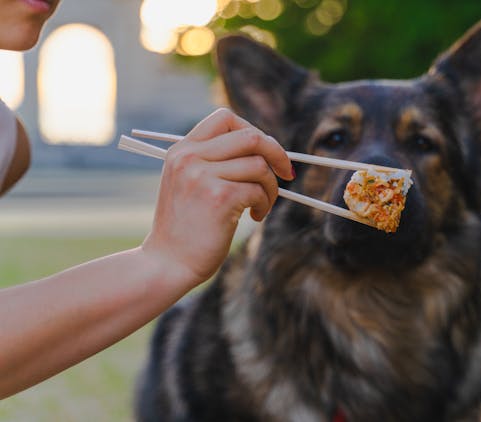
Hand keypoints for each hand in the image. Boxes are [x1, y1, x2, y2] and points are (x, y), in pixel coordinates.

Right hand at [141, 108, 293, 284]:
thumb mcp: (191, 184)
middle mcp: (189, 157)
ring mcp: (202, 175)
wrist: (167, 263)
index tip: (266, 152)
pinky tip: (255, 216)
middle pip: (250, 136)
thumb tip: (269, 147)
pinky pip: (258, 190)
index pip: (225, 118)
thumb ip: (216, 161)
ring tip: (261, 205)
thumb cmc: (187, 227)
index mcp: (182, 150)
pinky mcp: (218, 197)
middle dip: (277, 154)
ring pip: (260, 166)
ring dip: (271, 187)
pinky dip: (265, 203)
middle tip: (286, 174)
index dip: (254, 131)